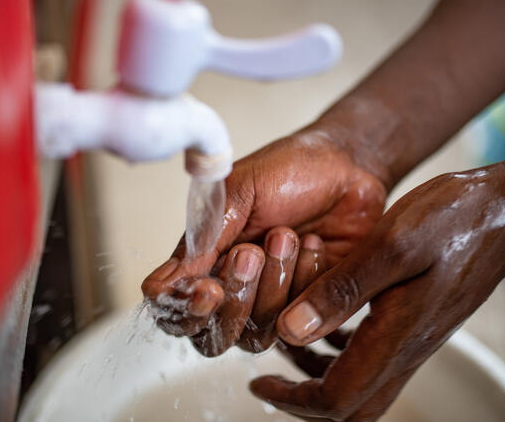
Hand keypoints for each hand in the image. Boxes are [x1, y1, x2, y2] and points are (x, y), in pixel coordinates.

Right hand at [142, 130, 386, 352]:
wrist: (346, 166)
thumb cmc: (287, 171)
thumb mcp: (237, 193)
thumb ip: (201, 242)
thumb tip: (158, 287)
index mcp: (204, 263)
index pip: (175, 314)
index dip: (186, 312)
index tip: (208, 287)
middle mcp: (234, 290)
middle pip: (213, 337)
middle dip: (236, 297)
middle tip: (252, 252)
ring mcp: (272, 303)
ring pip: (257, 337)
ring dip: (274, 285)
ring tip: (288, 235)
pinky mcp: (311, 308)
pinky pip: (301, 324)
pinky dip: (306, 281)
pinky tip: (314, 245)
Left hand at [250, 151, 504, 420]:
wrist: (504, 210)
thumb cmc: (454, 220)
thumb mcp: (391, 246)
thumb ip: (341, 291)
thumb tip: (292, 331)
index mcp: (397, 336)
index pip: (337, 398)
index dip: (291, 400)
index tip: (258, 384)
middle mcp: (407, 347)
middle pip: (351, 406)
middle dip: (304, 401)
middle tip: (270, 381)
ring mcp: (415, 337)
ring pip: (363, 383)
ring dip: (321, 378)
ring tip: (289, 348)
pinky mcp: (419, 321)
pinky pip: (376, 356)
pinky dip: (343, 353)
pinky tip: (328, 326)